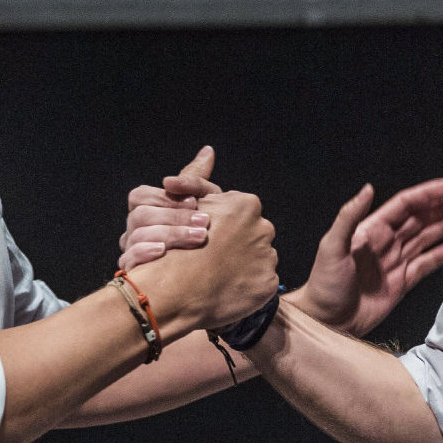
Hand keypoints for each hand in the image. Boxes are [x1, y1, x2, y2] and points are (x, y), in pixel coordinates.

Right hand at [119, 147, 217, 269]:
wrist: (205, 272)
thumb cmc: (199, 231)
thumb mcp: (203, 204)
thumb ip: (197, 180)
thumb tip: (208, 151)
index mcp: (145, 208)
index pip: (141, 195)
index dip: (166, 198)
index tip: (194, 202)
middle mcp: (133, 228)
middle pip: (141, 215)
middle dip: (174, 217)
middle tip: (204, 223)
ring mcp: (130, 249)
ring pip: (138, 236)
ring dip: (170, 234)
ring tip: (197, 237)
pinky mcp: (132, 271)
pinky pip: (129, 259)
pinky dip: (144, 253)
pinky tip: (163, 252)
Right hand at [134, 188, 278, 330]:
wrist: (174, 291)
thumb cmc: (175, 246)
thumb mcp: (186, 206)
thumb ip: (199, 182)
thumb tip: (208, 151)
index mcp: (246, 205)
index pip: (240, 210)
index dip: (220, 223)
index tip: (206, 235)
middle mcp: (263, 228)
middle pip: (252, 233)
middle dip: (234, 242)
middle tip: (211, 257)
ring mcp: (268, 257)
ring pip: (257, 257)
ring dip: (241, 264)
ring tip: (217, 275)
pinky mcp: (268, 284)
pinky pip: (260, 281)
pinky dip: (245, 285)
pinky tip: (225, 289)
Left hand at [290, 179, 442, 336]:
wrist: (327, 321)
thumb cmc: (325, 283)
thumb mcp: (332, 246)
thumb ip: (349, 217)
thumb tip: (368, 188)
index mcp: (371, 230)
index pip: (404, 206)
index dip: (426, 195)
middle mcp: (386, 242)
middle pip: (419, 219)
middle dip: (440, 206)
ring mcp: (395, 262)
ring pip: (425, 238)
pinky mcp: (401, 283)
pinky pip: (425, 264)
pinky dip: (440, 254)